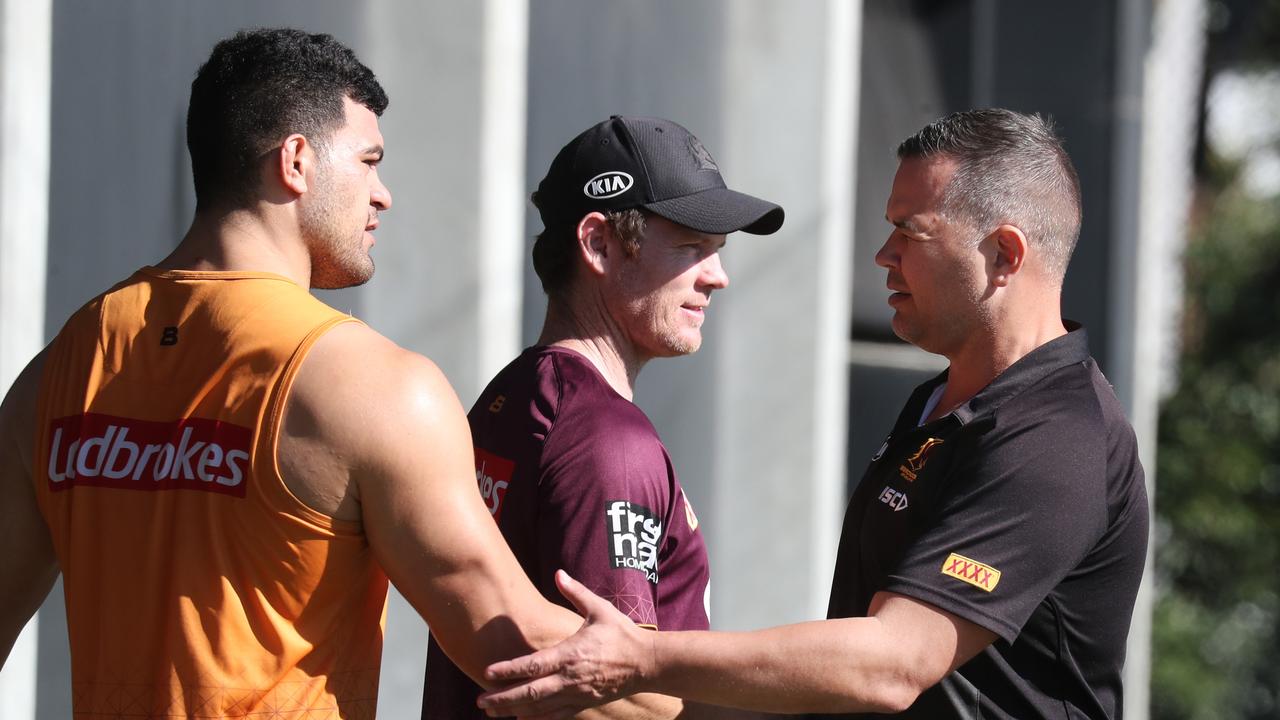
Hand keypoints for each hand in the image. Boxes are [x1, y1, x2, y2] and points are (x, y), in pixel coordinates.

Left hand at [477, 570, 655, 718]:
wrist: (647, 663)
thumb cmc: (622, 634)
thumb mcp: (599, 609)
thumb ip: (576, 593)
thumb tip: (558, 573)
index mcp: (570, 654)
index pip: (533, 665)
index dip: (509, 670)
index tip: (488, 673)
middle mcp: (570, 678)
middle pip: (530, 692)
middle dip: (503, 698)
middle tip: (480, 701)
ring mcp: (576, 694)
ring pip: (540, 708)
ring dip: (514, 710)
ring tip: (492, 712)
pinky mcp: (584, 704)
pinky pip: (556, 715)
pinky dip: (537, 719)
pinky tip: (521, 719)